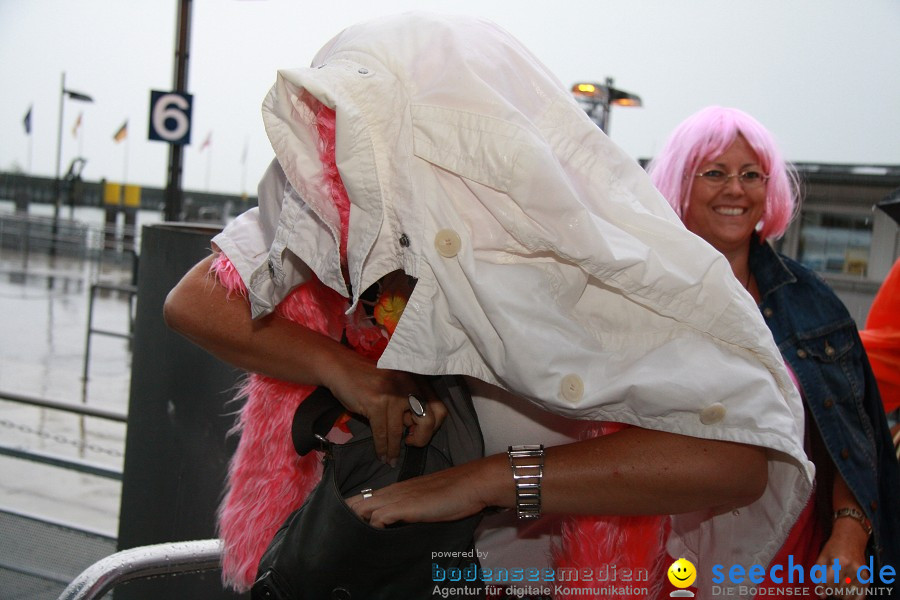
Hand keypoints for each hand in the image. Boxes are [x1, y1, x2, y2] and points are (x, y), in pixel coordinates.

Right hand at [323, 351, 446, 463]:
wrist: (342, 368)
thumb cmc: (369, 379)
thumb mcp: (396, 385)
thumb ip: (409, 402)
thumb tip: (414, 430)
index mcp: (417, 381)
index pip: (440, 409)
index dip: (433, 427)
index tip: (419, 433)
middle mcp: (409, 386)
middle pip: (428, 420)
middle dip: (421, 439)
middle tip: (410, 444)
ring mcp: (392, 394)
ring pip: (399, 431)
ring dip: (395, 450)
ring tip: (391, 460)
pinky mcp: (376, 403)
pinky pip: (382, 433)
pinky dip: (382, 448)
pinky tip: (382, 455)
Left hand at [345, 458, 498, 526]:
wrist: (471, 484)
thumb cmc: (455, 493)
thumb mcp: (427, 501)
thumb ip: (412, 509)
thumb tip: (402, 523)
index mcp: (397, 489)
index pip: (366, 498)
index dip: (353, 510)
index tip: (347, 524)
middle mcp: (393, 491)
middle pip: (357, 502)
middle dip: (348, 516)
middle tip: (343, 534)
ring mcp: (398, 497)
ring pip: (363, 508)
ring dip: (356, 524)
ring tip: (351, 539)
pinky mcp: (405, 507)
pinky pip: (378, 517)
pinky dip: (373, 528)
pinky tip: (375, 536)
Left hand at [815, 519, 869, 599]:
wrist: (851, 538)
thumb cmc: (834, 547)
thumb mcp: (822, 558)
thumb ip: (819, 577)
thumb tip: (822, 596)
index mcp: (840, 562)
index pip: (830, 584)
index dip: (824, 585)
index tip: (824, 581)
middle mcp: (853, 569)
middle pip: (839, 591)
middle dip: (832, 590)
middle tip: (831, 584)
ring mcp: (862, 574)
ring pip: (849, 595)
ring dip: (841, 594)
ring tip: (837, 586)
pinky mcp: (867, 578)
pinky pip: (860, 595)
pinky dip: (852, 598)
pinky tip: (847, 594)